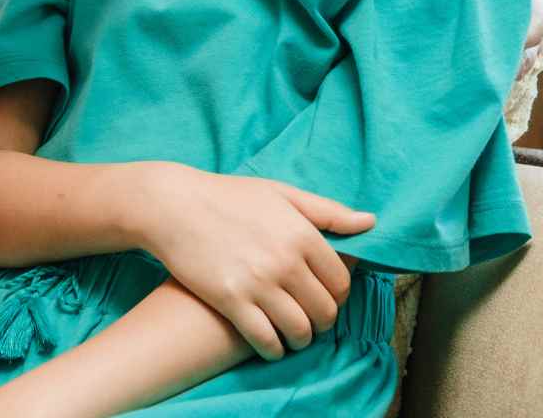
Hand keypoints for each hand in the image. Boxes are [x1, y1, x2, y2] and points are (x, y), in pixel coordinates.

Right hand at [129, 163, 373, 360]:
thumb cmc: (227, 196)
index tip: (325, 297)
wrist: (172, 205)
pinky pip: (265, 340)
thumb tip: (370, 222)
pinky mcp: (230, 300)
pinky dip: (274, 350)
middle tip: (311, 319)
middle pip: (324, 311)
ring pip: (299, 330)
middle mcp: (284, 261)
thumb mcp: (280, 193)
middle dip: (322, 321)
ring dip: (301, 339)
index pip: (341, 282)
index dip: (338, 295)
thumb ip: (327, 211)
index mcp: (302, 234)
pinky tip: (271, 345)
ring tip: (294, 335)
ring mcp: (257, 283)